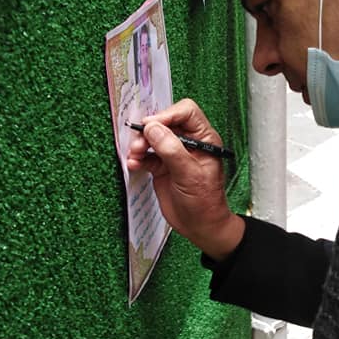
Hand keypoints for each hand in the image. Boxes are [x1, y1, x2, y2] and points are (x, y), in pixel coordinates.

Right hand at [125, 99, 244, 259]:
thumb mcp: (189, 175)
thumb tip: (153, 128)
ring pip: (153, 138)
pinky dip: (138, 158)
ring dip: (141, 144)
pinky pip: (146, 155)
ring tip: (134, 155)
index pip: (186, 112)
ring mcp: (174, 154)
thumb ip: (171, 150)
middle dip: (149, 131)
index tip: (151, 125)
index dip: (167, 115)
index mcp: (204, 139)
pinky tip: (134, 164)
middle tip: (139, 144)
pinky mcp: (162, 166)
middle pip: (165, 123)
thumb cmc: (205, 203)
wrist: (200, 227)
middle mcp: (189, 143)